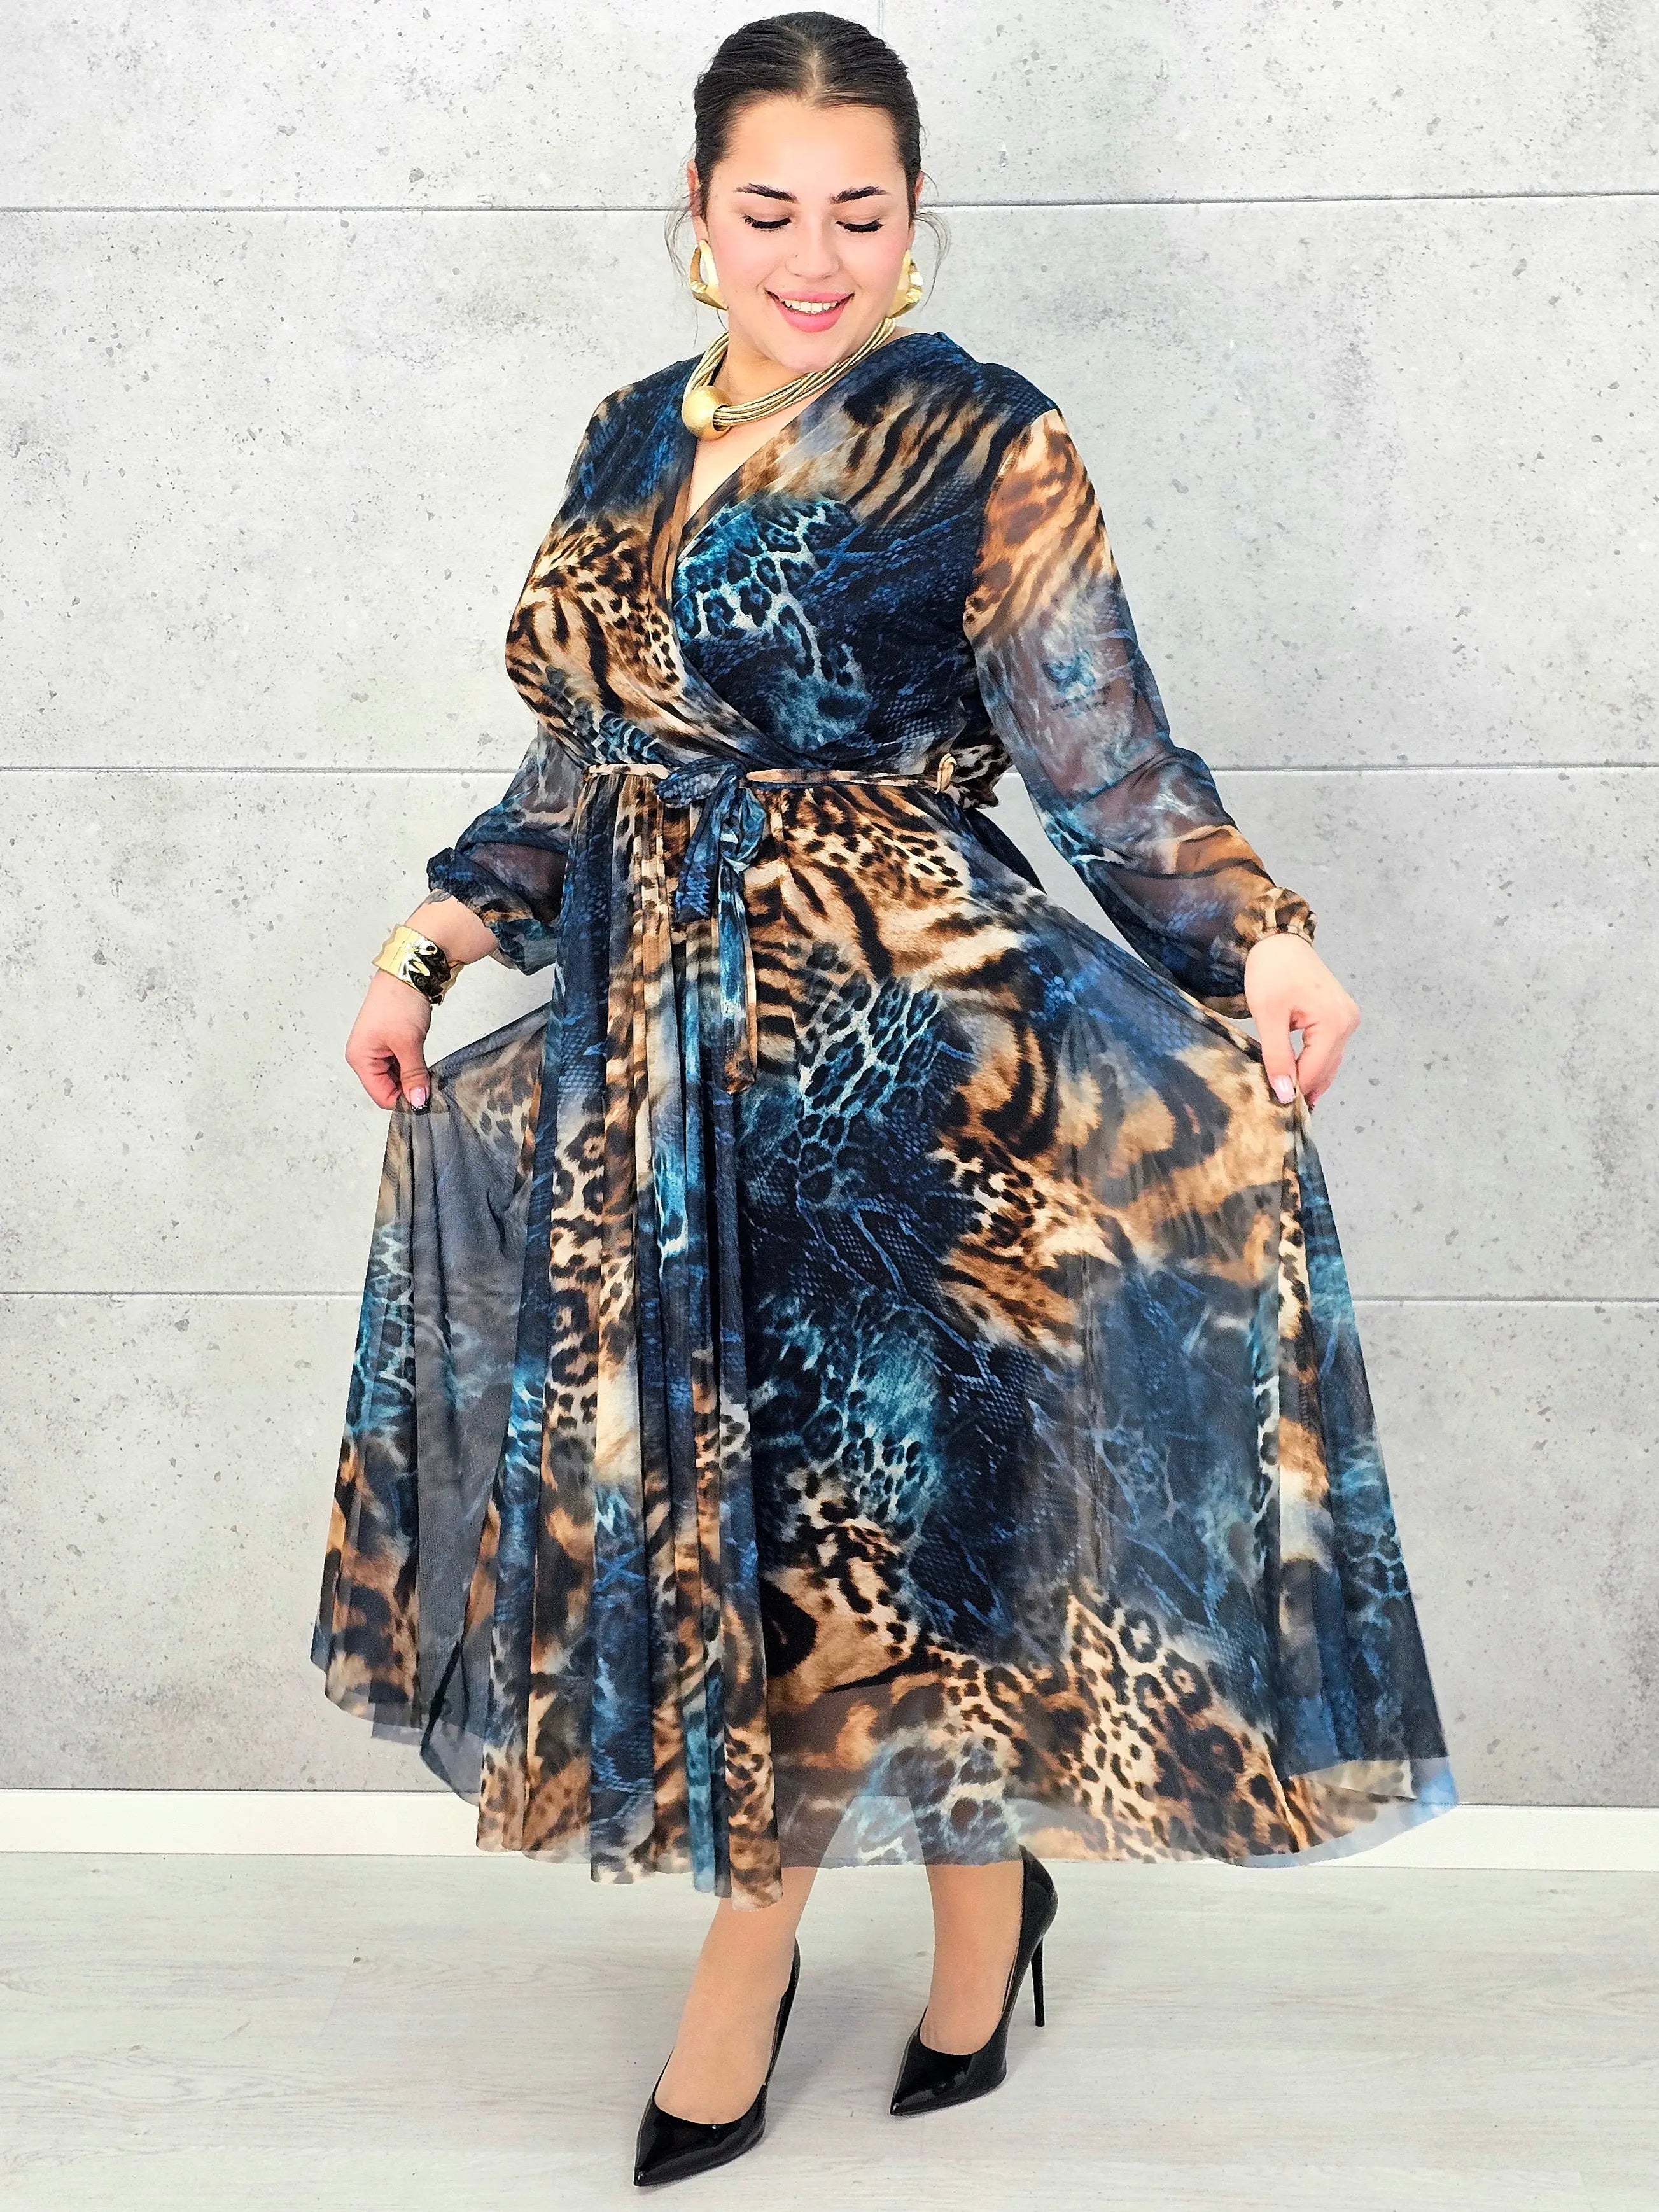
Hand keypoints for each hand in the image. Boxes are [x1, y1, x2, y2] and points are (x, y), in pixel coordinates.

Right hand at [345, 969, 434, 1110]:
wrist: (408, 973)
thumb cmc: (399, 1002)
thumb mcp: (408, 1044)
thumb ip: (413, 1075)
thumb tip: (417, 1101)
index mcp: (360, 1058)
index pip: (380, 1095)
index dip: (403, 1101)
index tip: (426, 1101)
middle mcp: (364, 1056)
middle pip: (387, 1087)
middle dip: (408, 1089)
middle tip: (431, 1087)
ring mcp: (376, 1049)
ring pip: (395, 1077)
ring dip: (412, 1078)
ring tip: (428, 1073)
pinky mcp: (389, 1042)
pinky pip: (400, 1065)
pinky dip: (412, 1067)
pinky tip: (424, 1064)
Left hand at [1243, 932, 1359, 1109]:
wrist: (1279, 941)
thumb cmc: (1271, 971)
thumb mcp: (1268, 1016)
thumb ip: (1277, 1056)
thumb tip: (1284, 1093)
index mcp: (1334, 1021)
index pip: (1315, 1071)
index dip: (1294, 1091)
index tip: (1273, 1108)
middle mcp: (1348, 1022)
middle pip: (1325, 1070)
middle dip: (1303, 1087)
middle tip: (1276, 1108)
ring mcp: (1348, 1019)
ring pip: (1329, 1062)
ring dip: (1309, 1077)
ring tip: (1285, 1094)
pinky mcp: (1341, 1017)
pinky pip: (1328, 1049)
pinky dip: (1313, 1062)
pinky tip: (1296, 1073)